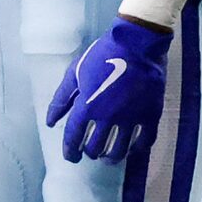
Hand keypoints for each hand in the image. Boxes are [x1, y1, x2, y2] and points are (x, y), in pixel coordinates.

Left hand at [46, 17, 171, 164]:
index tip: (70, 156)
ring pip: (119, 150)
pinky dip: (136, 149)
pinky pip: (145, 141)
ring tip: (108, 157)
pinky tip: (131, 149)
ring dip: (111, 157)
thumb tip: (50, 121)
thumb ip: (61, 99)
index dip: (70, 151)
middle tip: (91, 151)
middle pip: (95, 147)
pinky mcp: (151, 114)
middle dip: (90, 152)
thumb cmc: (102, 55)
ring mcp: (131, 118)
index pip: (74, 138)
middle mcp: (107, 117)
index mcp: (86, 107)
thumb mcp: (75, 73)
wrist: (137, 44)